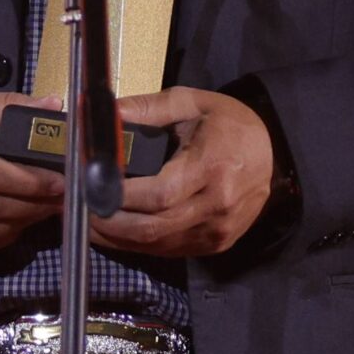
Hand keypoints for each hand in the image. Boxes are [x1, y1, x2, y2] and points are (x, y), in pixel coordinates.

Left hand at [88, 87, 274, 257]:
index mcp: (211, 167)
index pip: (159, 195)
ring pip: (157, 245)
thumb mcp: (191, 102)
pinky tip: (118, 230)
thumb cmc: (229, 125)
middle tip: (78, 209)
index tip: (88, 186)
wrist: (275, 153)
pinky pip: (169, 250)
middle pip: (153, 228)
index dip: (120, 196)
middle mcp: (216, 206)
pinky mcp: (215, 245)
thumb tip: (105, 115)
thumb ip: (147, 109)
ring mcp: (217, 231)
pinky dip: (139, 244)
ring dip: (118, 238)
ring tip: (89, 221)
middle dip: (109, 223)